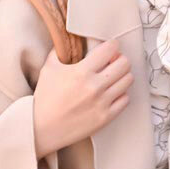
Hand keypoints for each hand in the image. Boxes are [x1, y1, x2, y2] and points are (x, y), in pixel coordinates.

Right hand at [33, 38, 133, 157]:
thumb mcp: (48, 68)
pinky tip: (111, 93)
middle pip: (124, 63)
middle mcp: (95, 86)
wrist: (41, 128)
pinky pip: (125, 99)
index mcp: (81, 72)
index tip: (110, 47)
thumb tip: (67, 40)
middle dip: (119, 59)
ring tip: (112, 77)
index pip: (110, 49)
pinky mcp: (106, 117)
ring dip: (122, 75)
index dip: (112, 45)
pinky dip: (121, 94)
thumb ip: (59, 51)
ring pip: (128, 80)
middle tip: (113, 61)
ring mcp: (102, 103)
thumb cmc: (45, 98)